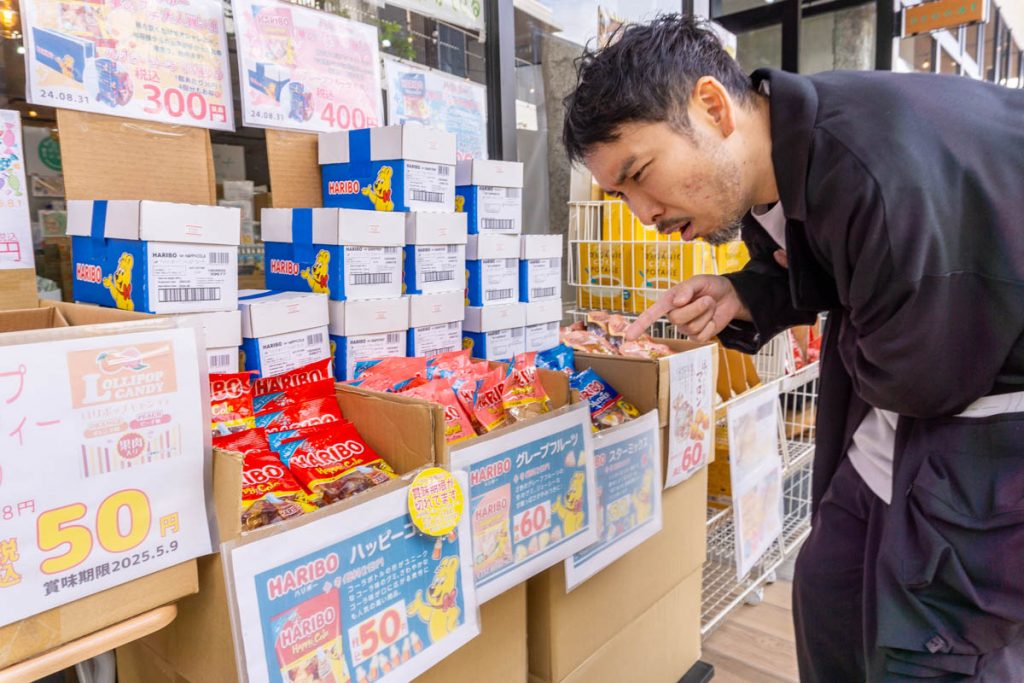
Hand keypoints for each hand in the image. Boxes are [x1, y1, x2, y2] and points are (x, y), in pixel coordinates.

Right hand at [624, 275, 750, 341]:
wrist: (730, 296)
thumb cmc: (711, 286)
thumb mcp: (699, 281)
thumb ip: (687, 289)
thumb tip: (677, 302)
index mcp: (669, 301)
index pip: (651, 314)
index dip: (639, 325)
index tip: (628, 336)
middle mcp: (674, 315)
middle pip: (677, 319)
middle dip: (696, 307)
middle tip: (707, 298)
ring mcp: (685, 328)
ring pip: (691, 327)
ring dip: (706, 314)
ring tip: (710, 305)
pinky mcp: (697, 336)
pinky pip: (701, 336)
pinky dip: (710, 325)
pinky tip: (712, 319)